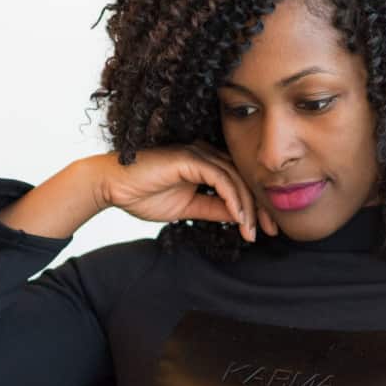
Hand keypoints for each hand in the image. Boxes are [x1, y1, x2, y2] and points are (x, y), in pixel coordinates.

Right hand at [87, 142, 278, 241]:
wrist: (112, 187)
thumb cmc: (143, 194)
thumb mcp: (187, 208)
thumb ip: (213, 209)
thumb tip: (239, 218)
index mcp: (206, 164)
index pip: (240, 183)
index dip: (255, 206)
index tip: (266, 230)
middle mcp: (206, 155)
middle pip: (244, 179)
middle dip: (260, 206)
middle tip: (273, 230)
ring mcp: (198, 153)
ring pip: (235, 179)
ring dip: (248, 207)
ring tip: (253, 231)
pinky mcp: (189, 158)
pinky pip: (220, 178)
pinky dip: (232, 199)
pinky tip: (239, 218)